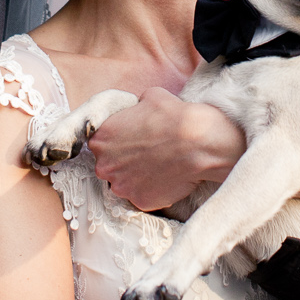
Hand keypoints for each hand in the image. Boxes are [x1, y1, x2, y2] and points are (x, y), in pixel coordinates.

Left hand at [89, 89, 246, 211]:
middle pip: (108, 165)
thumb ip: (133, 109)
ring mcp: (121, 187)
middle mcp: (104, 165)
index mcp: (100, 138)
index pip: (100, 143)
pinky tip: (165, 179)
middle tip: (145, 156)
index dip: (117, 142)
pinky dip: (151, 190)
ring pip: (123, 184)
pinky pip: (141, 197)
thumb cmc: (174, 117)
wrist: (198, 143)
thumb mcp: (148, 98)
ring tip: (157, 168)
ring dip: (136, 178)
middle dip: (123, 162)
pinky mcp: (139, 202)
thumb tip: (138, 110)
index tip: (131, 142)